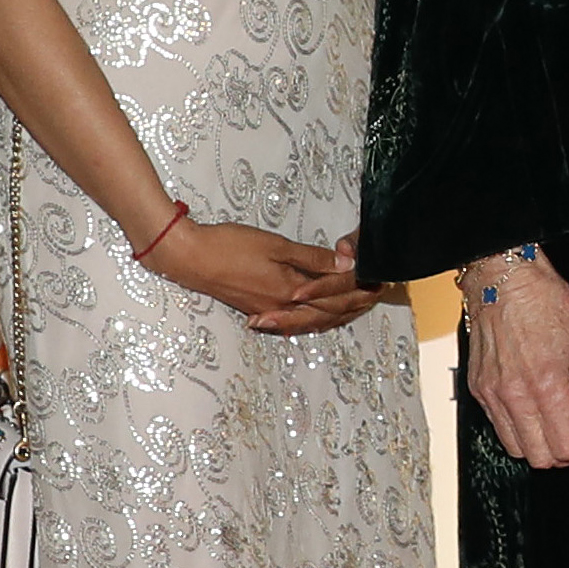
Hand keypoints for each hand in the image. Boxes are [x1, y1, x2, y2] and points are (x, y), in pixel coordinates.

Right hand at [240, 237, 374, 338]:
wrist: (190, 259)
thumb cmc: (231, 246)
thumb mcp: (276, 245)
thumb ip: (312, 257)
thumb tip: (347, 263)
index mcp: (293, 291)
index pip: (336, 292)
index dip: (359, 284)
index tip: (378, 276)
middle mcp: (285, 308)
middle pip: (330, 312)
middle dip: (356, 302)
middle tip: (377, 293)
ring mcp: (271, 313)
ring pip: (314, 320)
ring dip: (338, 314)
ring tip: (357, 306)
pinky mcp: (258, 311)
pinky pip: (296, 322)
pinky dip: (313, 320)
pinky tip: (318, 318)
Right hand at [464, 258, 568, 468]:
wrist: (502, 278)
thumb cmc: (543, 301)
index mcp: (545, 384)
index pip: (568, 447)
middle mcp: (514, 396)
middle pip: (541, 458)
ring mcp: (492, 394)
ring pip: (517, 449)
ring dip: (543, 446)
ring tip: (560, 423)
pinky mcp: (478, 389)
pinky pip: (500, 427)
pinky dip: (521, 430)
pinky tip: (536, 410)